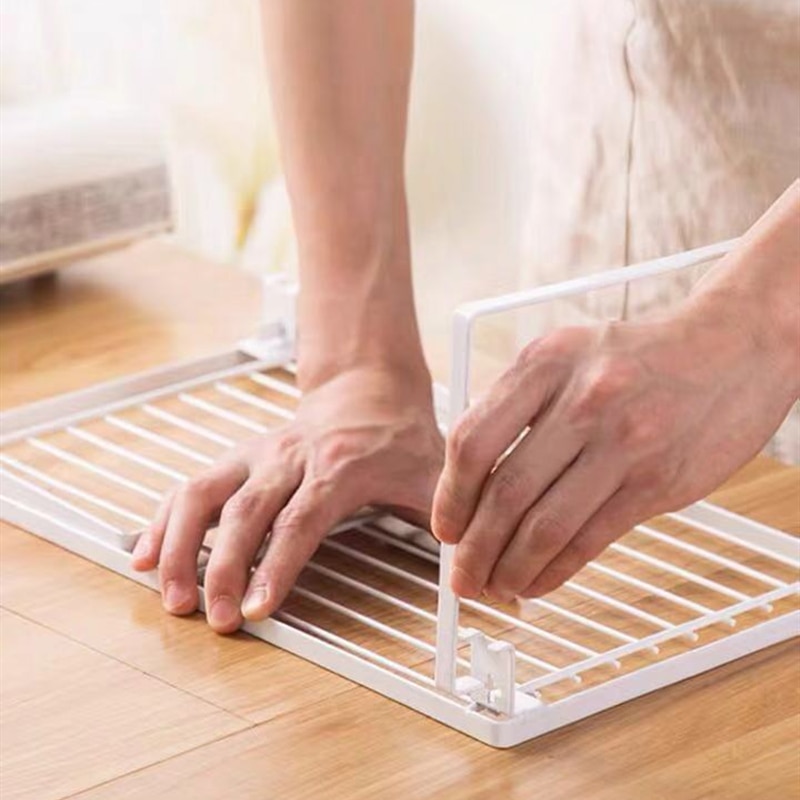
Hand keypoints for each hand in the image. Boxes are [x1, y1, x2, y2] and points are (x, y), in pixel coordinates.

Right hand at [132, 365, 442, 632]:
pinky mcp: (240, 457)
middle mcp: (291, 457)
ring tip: (168, 594)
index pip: (301, 518)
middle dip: (222, 566)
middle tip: (212, 618)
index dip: (276, 563)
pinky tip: (145, 553)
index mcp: (340, 465)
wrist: (368, 385)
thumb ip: (448, 521)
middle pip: (245, 510)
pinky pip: (193, 484)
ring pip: (205, 492)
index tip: (256, 608)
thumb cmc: (401, 433)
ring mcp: (259, 455)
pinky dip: (164, 519)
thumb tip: (470, 573)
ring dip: (180, 543)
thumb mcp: (433, 473)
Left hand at [431, 299, 797, 601]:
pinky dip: (554, 571)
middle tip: (462, 576)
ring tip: (495, 586)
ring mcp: (623, 441)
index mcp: (545, 362)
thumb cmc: (640, 356)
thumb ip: (520, 406)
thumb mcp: (568, 354)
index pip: (472, 440)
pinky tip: (537, 582)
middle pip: (505, 492)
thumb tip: (473, 481)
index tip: (444, 527)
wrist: (734, 346)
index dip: (449, 495)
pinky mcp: (657, 481)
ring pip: (545, 525)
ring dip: (510, 568)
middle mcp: (581, 399)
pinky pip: (589, 539)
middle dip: (474, 547)